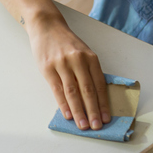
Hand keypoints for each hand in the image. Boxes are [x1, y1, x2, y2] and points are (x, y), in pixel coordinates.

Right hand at [26, 13, 110, 130]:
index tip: (106, 118)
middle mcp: (78, 61)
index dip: (103, 103)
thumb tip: (95, 97)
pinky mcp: (48, 68)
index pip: (99, 84)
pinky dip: (63, 104)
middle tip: (96, 126)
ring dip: (79, 111)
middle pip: (88, 90)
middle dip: (93, 111)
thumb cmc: (66, 43)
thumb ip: (89, 71)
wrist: (46, 26)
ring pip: (73, 92)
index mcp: (90, 58)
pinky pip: (57, 90)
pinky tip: (68, 115)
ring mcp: (62, 64)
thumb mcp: (83, 52)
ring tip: (83, 125)